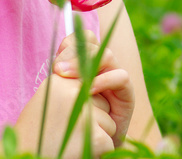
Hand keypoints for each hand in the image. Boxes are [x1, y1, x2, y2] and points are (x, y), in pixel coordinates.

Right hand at [15, 71, 114, 157]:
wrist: (24, 155)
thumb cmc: (37, 132)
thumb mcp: (48, 99)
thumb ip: (69, 87)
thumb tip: (95, 78)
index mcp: (61, 80)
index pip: (92, 87)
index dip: (84, 107)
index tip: (67, 118)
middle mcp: (73, 92)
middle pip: (104, 105)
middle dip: (94, 121)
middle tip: (68, 132)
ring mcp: (85, 113)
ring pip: (110, 124)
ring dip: (96, 137)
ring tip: (71, 142)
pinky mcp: (95, 136)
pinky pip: (109, 143)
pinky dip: (98, 152)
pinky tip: (76, 152)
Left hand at [53, 31, 135, 148]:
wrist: (90, 142)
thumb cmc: (74, 118)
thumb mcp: (63, 93)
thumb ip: (61, 76)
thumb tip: (55, 62)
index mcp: (87, 61)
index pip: (82, 39)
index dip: (69, 45)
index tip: (55, 62)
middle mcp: (103, 65)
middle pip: (93, 44)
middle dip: (73, 54)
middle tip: (57, 69)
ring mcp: (115, 76)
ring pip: (107, 55)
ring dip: (85, 63)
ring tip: (66, 76)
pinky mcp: (126, 92)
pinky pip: (121, 77)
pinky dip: (104, 80)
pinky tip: (88, 89)